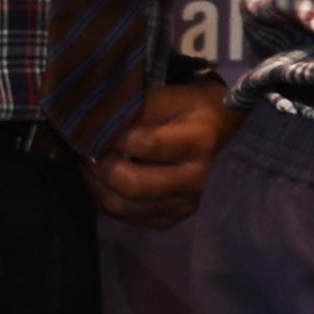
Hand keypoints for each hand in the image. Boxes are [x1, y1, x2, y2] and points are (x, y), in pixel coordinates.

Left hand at [86, 85, 235, 230]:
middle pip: (133, 184)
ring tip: (89, 162)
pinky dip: (107, 199)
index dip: (112, 136)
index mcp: (201, 141)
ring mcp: (187, 204)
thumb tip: (97, 114)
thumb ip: (140, 104)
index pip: (145, 144)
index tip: (94, 125)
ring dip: (96, 185)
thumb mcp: (176, 95)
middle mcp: (198, 179)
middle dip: (98, 166)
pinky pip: (129, 218)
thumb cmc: (197, 109)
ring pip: (124, 206)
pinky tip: (103, 180)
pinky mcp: (175, 218)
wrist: (228, 135)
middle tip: (84, 148)